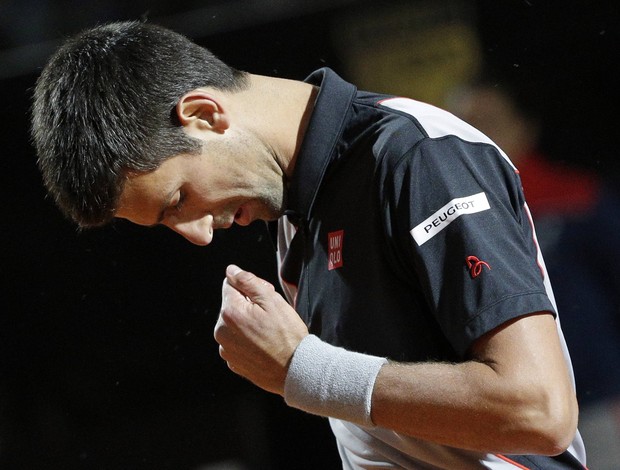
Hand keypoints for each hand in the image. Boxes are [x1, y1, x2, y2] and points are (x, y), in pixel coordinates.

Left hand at [213, 264, 308, 394]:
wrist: (295, 370)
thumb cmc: (287, 335)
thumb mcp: (272, 300)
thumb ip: (248, 281)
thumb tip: (231, 271)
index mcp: (229, 312)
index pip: (230, 284)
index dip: (250, 287)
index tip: (265, 296)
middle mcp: (221, 331)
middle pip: (232, 304)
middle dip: (249, 304)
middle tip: (272, 315)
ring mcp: (226, 349)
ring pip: (234, 324)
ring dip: (248, 323)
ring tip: (270, 331)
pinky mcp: (233, 362)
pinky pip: (237, 342)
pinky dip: (248, 340)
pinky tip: (265, 344)